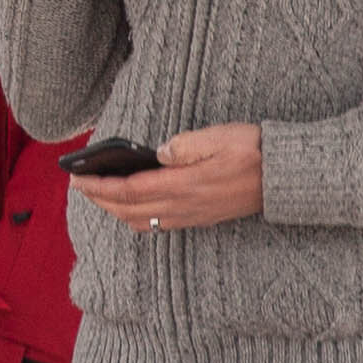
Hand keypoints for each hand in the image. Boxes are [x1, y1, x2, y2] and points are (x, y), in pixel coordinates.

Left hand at [72, 122, 260, 232]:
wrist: (284, 178)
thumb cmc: (254, 152)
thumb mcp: (219, 137)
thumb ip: (185, 145)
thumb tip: (159, 153)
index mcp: (184, 185)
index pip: (129, 190)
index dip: (99, 186)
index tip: (78, 179)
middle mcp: (184, 206)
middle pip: (129, 210)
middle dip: (100, 200)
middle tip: (80, 186)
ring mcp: (191, 216)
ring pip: (141, 221)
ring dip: (116, 210)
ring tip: (100, 194)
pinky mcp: (199, 218)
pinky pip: (158, 225)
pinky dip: (136, 217)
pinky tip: (132, 205)